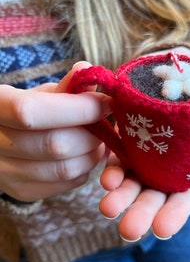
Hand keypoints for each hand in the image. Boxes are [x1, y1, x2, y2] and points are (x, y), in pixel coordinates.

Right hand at [0, 62, 111, 201]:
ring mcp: (6, 174)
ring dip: (92, 154)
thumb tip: (88, 70)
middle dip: (91, 135)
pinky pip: (68, 183)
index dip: (78, 108)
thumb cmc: (29, 111)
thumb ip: (66, 86)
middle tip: (104, 126)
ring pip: (65, 169)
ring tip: (98, 141)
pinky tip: (83, 155)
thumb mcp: (41, 93)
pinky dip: (85, 168)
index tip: (107, 104)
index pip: (33, 112)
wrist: (5, 142)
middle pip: (55, 145)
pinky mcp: (23, 191)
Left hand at [99, 115, 189, 240]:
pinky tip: (107, 180)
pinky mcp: (127, 141)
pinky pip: (118, 160)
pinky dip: (112, 172)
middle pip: (153, 196)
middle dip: (141, 213)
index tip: (162, 229)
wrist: (185, 75)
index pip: (183, 199)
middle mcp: (164, 169)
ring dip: (120, 197)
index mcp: (189, 172)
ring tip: (108, 209)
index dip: (174, 215)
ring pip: (131, 182)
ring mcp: (144, 156)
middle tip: (128, 230)